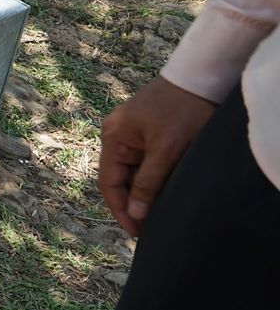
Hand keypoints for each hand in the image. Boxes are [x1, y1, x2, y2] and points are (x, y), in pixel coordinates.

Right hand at [98, 76, 216, 236]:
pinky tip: (162, 191)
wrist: (201, 77)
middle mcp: (115, 134)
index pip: (109, 182)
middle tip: (149, 228)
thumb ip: (149, 182)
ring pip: (132, 170)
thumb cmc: (183, 109)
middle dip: (133, 202)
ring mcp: (130, 131)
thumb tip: (136, 213)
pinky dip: (150, 177)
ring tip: (157, 213)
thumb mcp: (167, 149)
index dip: (121, 209)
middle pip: (119, 177)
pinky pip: (143, 160)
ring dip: (143, 191)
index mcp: (113, 136)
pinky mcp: (145, 130)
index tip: (136, 232)